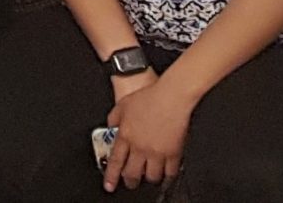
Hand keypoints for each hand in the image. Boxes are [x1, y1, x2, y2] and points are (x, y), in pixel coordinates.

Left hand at [103, 70, 190, 191]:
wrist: (170, 97)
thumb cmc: (148, 98)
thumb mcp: (122, 105)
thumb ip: (114, 118)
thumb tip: (110, 126)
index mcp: (125, 136)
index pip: (115, 161)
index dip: (111, 176)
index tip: (109, 185)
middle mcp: (140, 147)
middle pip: (132, 174)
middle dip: (129, 181)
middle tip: (130, 183)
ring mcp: (157, 152)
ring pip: (151, 177)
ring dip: (148, 179)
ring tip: (148, 177)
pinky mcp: (174, 153)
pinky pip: (170, 173)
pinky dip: (167, 177)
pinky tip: (166, 176)